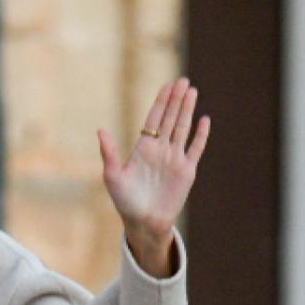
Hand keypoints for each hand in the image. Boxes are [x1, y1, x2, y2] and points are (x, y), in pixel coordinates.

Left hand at [99, 78, 209, 276]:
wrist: (143, 223)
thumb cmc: (125, 202)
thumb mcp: (113, 176)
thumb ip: (109, 153)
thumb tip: (100, 129)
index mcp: (143, 148)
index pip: (154, 119)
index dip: (161, 102)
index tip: (167, 86)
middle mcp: (160, 150)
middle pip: (171, 119)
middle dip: (176, 100)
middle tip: (183, 81)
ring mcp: (174, 159)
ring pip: (183, 128)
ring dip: (188, 110)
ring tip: (192, 91)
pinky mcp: (186, 171)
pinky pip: (195, 149)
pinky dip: (200, 135)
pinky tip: (204, 120)